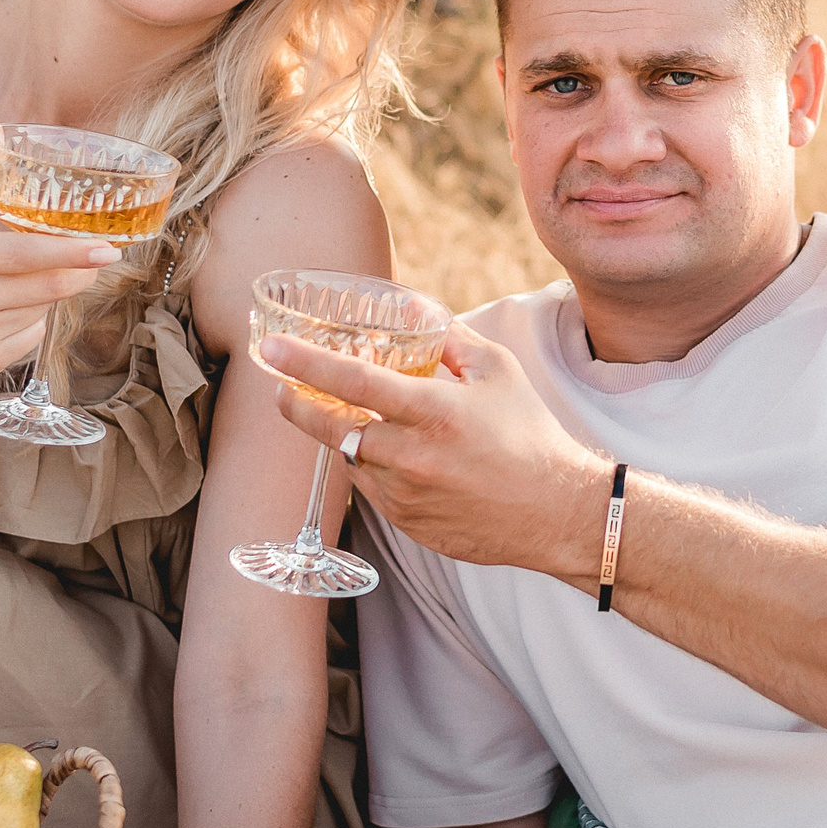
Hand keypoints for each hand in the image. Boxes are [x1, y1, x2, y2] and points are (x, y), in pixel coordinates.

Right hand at [0, 108, 121, 379]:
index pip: (25, 255)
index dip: (70, 252)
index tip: (107, 249)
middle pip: (47, 287)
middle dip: (79, 271)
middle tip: (99, 256)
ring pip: (44, 311)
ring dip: (50, 294)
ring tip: (29, 282)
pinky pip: (33, 337)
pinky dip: (35, 323)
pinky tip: (13, 311)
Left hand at [259, 324, 607, 582]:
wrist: (556, 512)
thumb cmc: (529, 435)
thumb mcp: (497, 370)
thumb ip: (449, 336)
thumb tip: (412, 304)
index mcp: (436, 412)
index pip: (354, 382)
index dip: (305, 363)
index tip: (270, 349)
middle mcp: (413, 457)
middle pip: (331, 427)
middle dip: (298, 405)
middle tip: (283, 387)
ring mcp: (405, 495)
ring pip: (350, 458)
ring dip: (343, 435)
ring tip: (354, 415)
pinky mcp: (406, 523)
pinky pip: (370, 487)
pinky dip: (370, 466)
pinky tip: (391, 453)